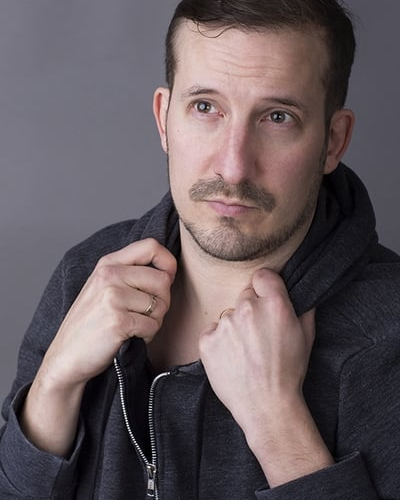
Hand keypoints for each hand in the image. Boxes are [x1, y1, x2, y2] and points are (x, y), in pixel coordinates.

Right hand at [21, 238, 175, 456]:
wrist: (66, 357)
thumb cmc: (91, 323)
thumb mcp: (103, 287)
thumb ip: (130, 273)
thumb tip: (168, 272)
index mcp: (108, 263)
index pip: (151, 246)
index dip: (168, 263)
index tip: (166, 280)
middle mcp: (110, 275)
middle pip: (162, 280)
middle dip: (163, 301)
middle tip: (146, 314)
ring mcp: (113, 297)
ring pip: (161, 305)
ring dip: (154, 321)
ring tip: (134, 327)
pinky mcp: (118, 321)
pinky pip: (153, 326)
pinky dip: (147, 336)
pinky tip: (130, 338)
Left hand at [199, 268, 331, 485]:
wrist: (266, 406)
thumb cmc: (289, 372)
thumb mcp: (306, 336)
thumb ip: (303, 307)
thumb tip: (300, 289)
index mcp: (275, 304)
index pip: (262, 275)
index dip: (265, 287)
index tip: (265, 298)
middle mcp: (248, 309)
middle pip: (244, 295)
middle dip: (251, 309)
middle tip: (257, 333)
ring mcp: (225, 324)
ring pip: (228, 314)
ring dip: (234, 326)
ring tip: (245, 351)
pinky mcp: (207, 340)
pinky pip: (212, 331)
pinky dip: (219, 341)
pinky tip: (231, 357)